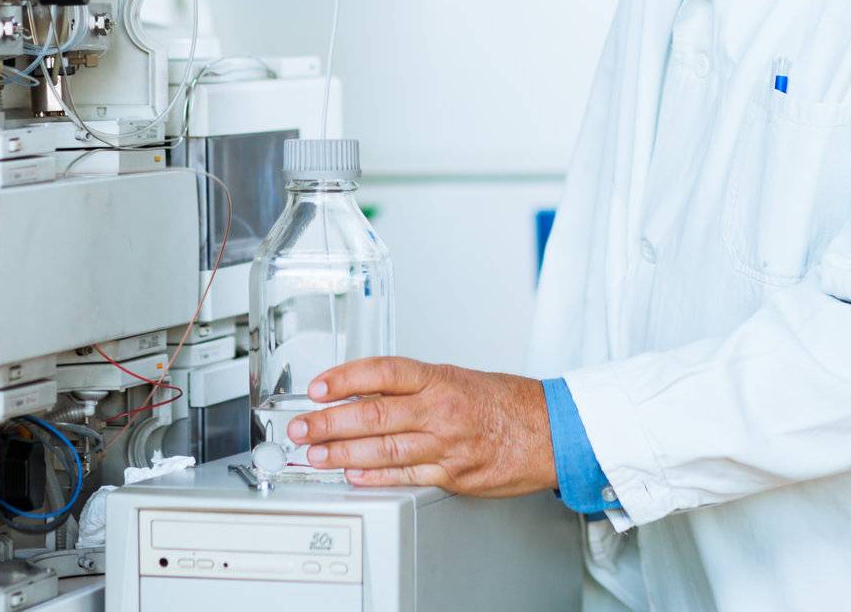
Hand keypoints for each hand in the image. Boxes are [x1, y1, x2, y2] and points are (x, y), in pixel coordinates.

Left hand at [286, 357, 557, 496]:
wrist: (549, 430)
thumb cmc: (503, 402)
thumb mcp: (456, 378)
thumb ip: (413, 386)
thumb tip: (363, 390)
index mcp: (440, 378)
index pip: (384, 371)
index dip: (347, 377)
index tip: (319, 385)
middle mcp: (441, 409)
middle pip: (375, 413)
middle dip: (330, 422)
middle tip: (302, 427)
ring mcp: (447, 444)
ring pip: (385, 448)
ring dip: (343, 453)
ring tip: (315, 455)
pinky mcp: (453, 475)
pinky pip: (408, 477)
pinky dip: (377, 478)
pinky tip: (353, 477)